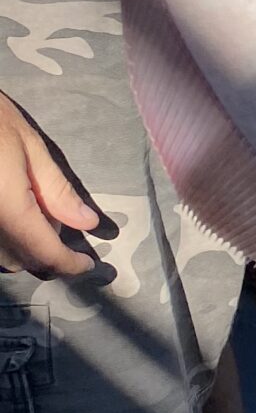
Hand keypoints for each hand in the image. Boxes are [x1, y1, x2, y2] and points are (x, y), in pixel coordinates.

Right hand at [0, 94, 99, 277]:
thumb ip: (58, 191)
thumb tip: (88, 224)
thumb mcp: (30, 147)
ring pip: (2, 260)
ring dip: (26, 251)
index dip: (70, 265)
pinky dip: (6, 241)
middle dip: (50, 257)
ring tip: (42, 216)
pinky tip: (17, 214)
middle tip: (69, 234)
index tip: (90, 264)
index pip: (45, 253)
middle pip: (21, 263)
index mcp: (8, 210)